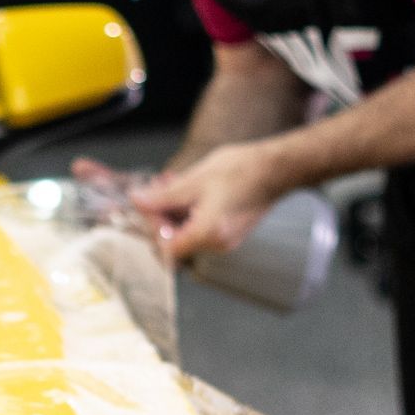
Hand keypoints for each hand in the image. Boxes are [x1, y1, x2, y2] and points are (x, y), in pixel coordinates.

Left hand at [129, 141, 291, 259]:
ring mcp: (224, 240)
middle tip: (155, 189)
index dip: (152, 226)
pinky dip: (187, 211)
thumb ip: (163, 196)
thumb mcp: (194, 180)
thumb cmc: (243, 170)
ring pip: (185, 233)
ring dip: (172, 210)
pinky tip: (185, 189)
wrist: (275, 168)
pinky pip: (199, 228)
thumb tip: (138, 201)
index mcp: (208, 234)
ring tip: (170, 183)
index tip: (147, 203)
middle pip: (175, 241)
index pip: (166, 246)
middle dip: (160, 215)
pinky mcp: (228, 232)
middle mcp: (217, 244)